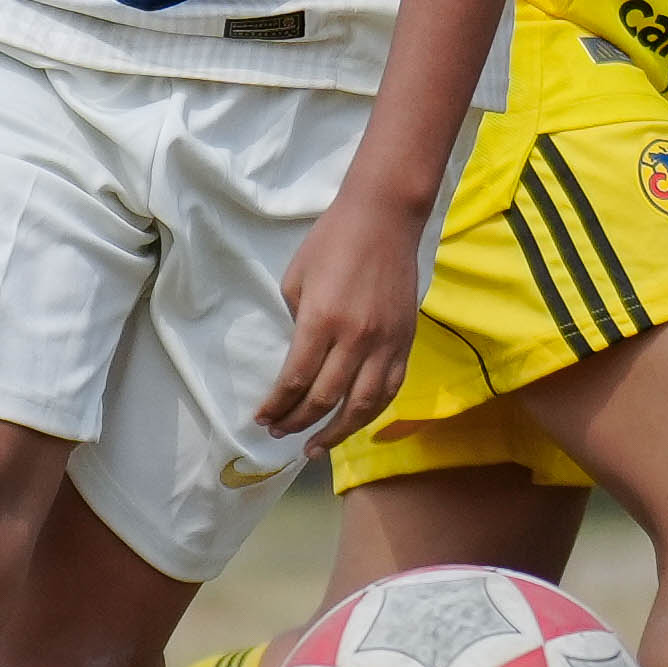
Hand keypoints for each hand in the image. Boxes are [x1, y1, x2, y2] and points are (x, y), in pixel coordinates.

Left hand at [260, 184, 430, 456]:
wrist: (384, 219)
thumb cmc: (331, 242)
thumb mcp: (296, 279)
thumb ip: (297, 323)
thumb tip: (299, 357)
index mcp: (321, 320)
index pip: (296, 380)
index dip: (277, 405)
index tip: (262, 417)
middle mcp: (355, 338)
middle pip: (325, 399)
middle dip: (298, 422)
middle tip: (280, 432)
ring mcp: (385, 343)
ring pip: (363, 405)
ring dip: (337, 432)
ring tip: (316, 447)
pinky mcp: (405, 341)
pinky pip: (390, 389)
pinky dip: (371, 413)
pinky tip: (354, 422)